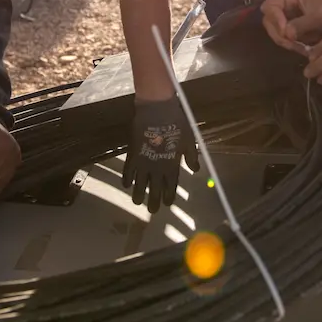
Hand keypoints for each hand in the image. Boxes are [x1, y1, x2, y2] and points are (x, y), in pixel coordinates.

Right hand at [122, 97, 199, 212]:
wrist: (156, 110)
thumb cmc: (176, 123)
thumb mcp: (189, 140)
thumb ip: (191, 156)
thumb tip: (195, 170)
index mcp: (172, 165)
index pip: (171, 186)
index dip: (169, 196)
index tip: (167, 204)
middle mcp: (157, 168)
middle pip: (155, 190)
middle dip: (153, 201)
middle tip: (152, 210)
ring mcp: (143, 162)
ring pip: (139, 184)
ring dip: (138, 194)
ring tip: (137, 201)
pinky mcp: (132, 155)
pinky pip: (128, 171)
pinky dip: (126, 179)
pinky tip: (126, 184)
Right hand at [261, 0, 321, 53]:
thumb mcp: (320, 16)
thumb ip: (302, 24)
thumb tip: (286, 35)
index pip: (270, 7)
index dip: (276, 21)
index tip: (287, 34)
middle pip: (270, 20)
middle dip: (280, 34)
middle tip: (292, 46)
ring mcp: (287, 11)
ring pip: (277, 29)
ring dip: (286, 41)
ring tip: (301, 49)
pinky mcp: (293, 21)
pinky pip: (286, 34)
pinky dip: (293, 42)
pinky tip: (303, 49)